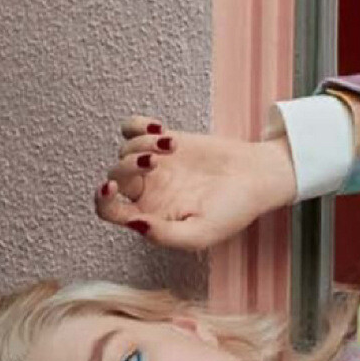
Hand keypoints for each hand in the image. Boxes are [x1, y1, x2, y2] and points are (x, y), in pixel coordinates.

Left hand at [94, 113, 296, 252]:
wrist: (257, 177)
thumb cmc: (233, 211)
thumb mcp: (202, 233)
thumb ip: (165, 235)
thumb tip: (134, 224)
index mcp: (150, 216)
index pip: (109, 211)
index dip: (102, 200)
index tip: (112, 187)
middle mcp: (147, 191)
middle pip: (115, 175)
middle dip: (128, 166)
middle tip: (156, 161)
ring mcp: (154, 165)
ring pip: (123, 150)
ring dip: (141, 144)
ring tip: (171, 145)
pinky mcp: (164, 142)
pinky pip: (132, 128)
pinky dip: (138, 125)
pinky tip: (160, 129)